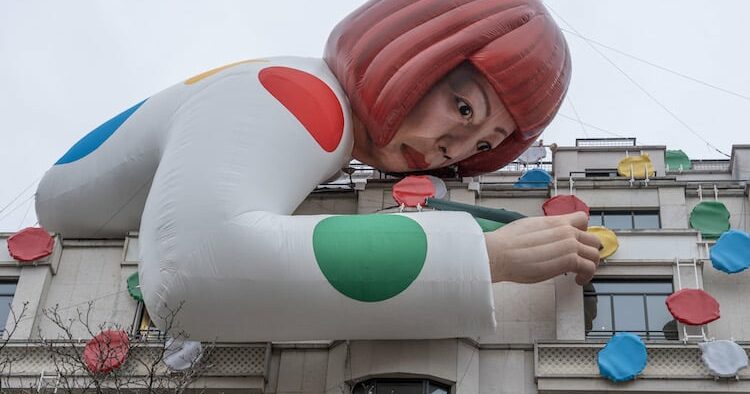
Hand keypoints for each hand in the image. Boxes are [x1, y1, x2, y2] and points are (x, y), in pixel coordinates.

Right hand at [485, 211, 600, 284]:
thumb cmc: (506, 243)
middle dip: (589, 251)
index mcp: (555, 221)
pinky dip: (587, 276)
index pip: (582, 219)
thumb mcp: (528, 227)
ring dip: (590, 265)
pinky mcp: (569, 260)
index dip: (583, 231)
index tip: (579, 240)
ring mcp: (569, 245)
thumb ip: (544, 230)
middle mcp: (565, 230)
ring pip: (594, 254)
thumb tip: (543, 237)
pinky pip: (589, 268)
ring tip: (581, 274)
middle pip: (592, 239)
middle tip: (582, 260)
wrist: (499, 252)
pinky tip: (578, 280)